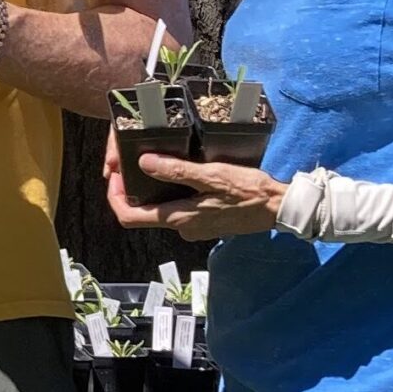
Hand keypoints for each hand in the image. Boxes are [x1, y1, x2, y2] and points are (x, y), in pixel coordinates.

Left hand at [103, 141, 286, 239]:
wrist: (278, 208)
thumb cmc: (248, 191)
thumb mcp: (212, 175)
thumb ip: (177, 171)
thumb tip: (144, 163)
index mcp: (178, 218)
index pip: (129, 217)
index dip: (114, 197)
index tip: (114, 175)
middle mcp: (182, 228)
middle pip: (143, 213)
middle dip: (131, 190)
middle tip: (130, 164)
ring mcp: (195, 227)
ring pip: (162, 210)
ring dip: (153, 190)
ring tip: (154, 164)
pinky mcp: (206, 222)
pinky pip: (179, 209)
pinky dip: (172, 193)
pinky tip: (180, 175)